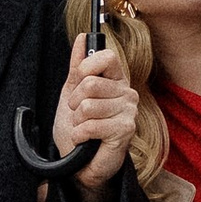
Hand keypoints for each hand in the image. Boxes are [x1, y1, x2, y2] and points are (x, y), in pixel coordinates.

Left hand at [61, 37, 137, 191]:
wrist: (78, 164)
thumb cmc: (78, 129)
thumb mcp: (71, 93)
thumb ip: (77, 67)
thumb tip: (81, 38)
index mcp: (116, 80)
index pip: (106, 56)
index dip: (86, 68)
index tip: (78, 82)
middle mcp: (127, 93)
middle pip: (91, 83)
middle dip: (75, 102)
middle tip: (78, 114)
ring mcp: (129, 112)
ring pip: (88, 106)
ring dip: (77, 121)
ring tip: (84, 128)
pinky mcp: (126, 130)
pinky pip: (91, 125)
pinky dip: (80, 134)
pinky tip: (87, 140)